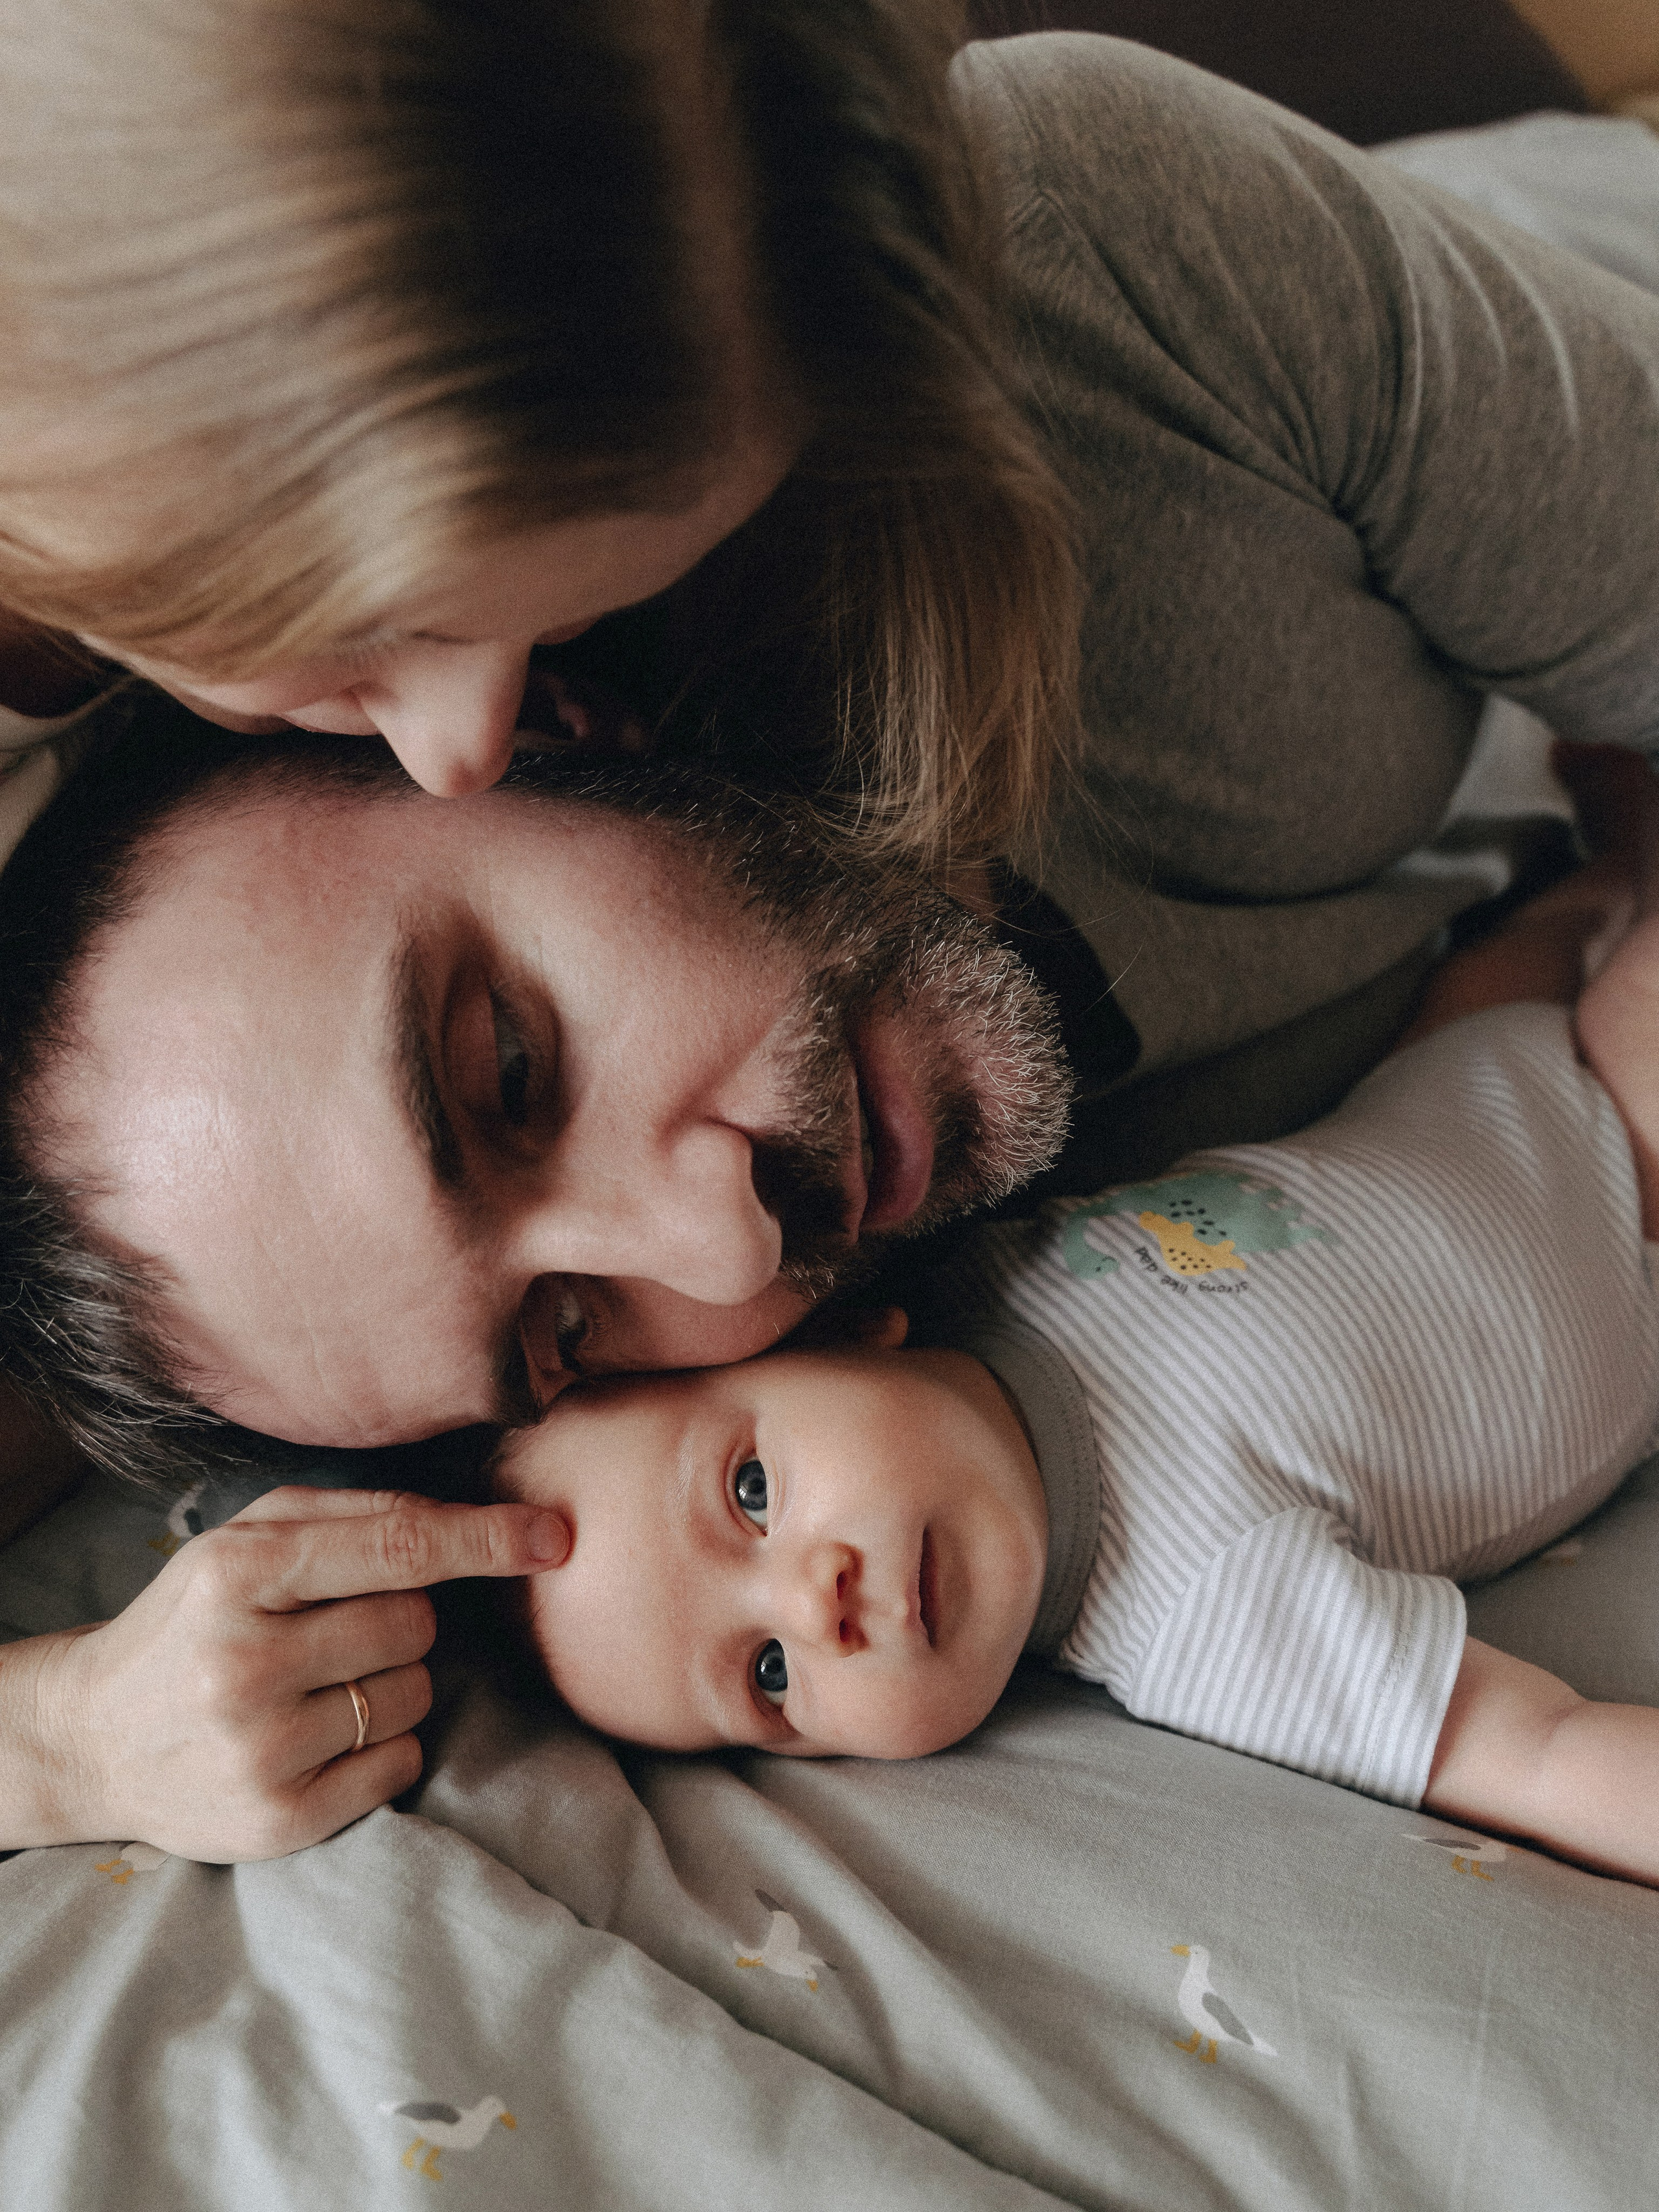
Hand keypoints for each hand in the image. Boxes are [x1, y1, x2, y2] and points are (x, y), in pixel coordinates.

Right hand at [22, 1487, 567, 1861]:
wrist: (94, 1737)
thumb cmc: (198, 1618)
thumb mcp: (250, 1539)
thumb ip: (357, 1515)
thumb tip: (481, 1522)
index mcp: (238, 1573)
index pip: (398, 1546)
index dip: (487, 1539)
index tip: (554, 1536)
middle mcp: (245, 1662)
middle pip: (416, 1625)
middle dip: (404, 1621)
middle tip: (338, 1631)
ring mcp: (262, 1749)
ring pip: (416, 1694)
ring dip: (392, 1684)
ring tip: (316, 1686)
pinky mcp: (280, 1820)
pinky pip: (403, 1764)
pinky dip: (385, 1746)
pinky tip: (321, 1736)